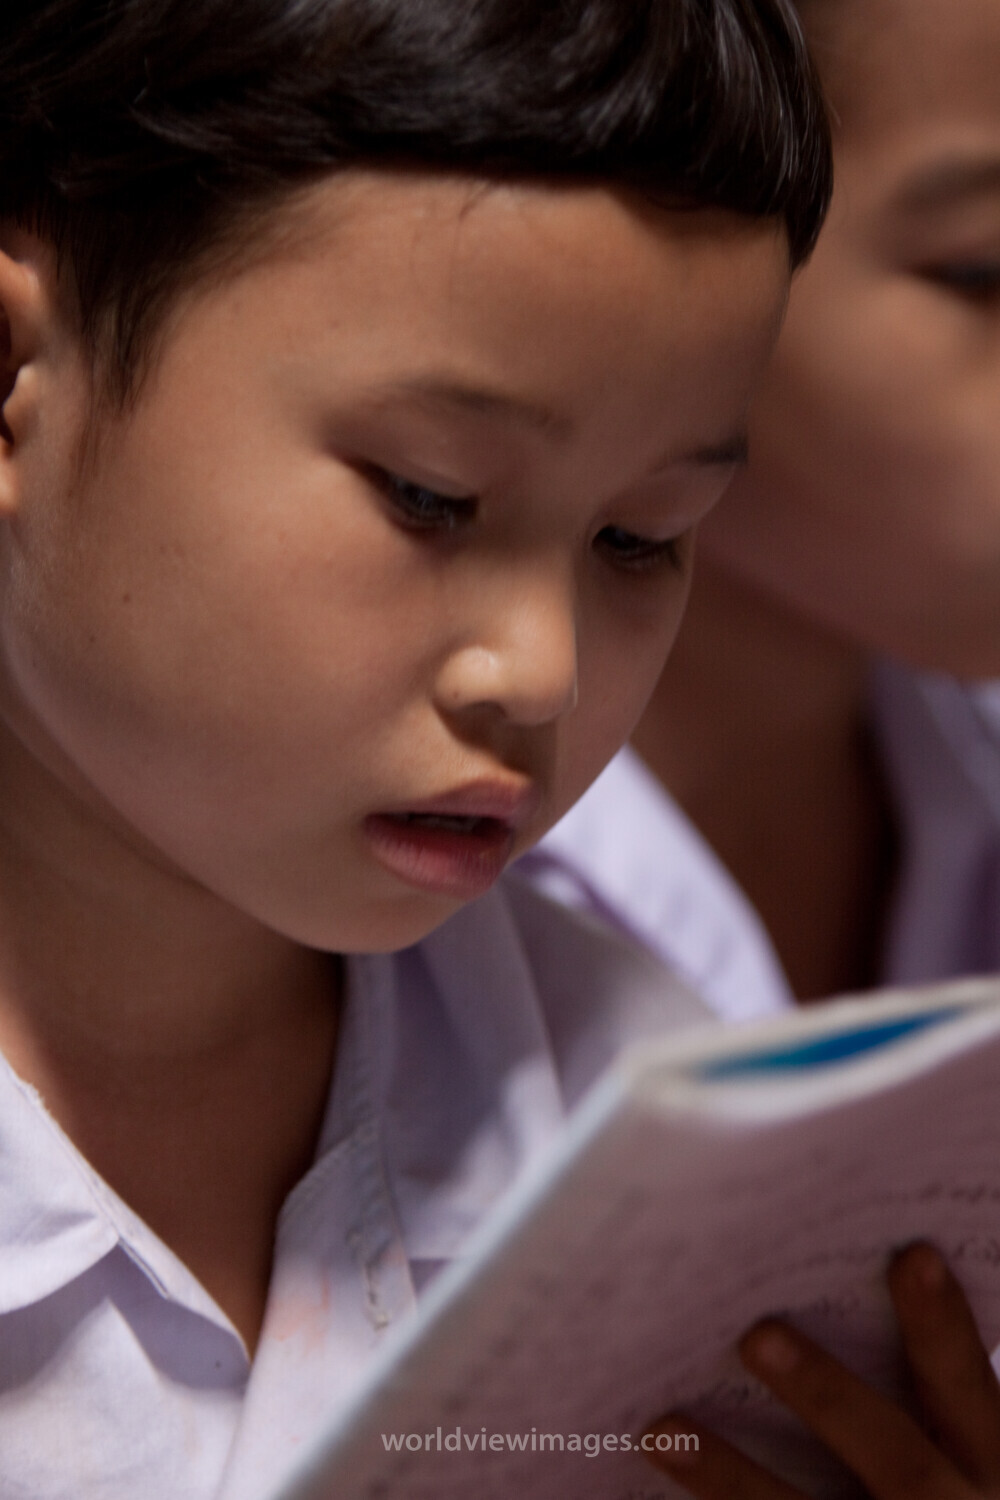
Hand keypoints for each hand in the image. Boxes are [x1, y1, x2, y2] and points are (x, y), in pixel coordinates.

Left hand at [645, 1244, 999, 1497]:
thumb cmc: (932, 1476)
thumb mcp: (955, 1440)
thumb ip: (912, 1384)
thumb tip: (810, 1279)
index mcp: (984, 1459)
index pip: (965, 1384)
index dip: (944, 1324)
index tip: (913, 1255)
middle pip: (894, 1456)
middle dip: (825, 1395)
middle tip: (758, 1335)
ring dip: (735, 1476)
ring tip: (665, 1428)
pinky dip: (719, 1496)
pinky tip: (661, 1463)